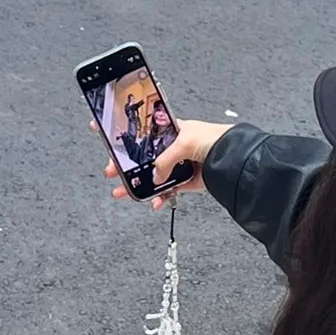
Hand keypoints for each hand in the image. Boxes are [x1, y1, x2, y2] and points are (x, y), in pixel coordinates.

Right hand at [91, 118, 234, 210]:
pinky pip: (167, 192)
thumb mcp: (183, 142)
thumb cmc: (213, 140)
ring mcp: (178, 165)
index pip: (140, 130)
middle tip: (110, 172)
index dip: (122, 131)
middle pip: (141, 158)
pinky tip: (153, 204)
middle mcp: (172, 147)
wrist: (234, 158)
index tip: (101, 130)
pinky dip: (160, 199)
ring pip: (151, 177)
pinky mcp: (185, 182)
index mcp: (169, 130)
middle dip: (124, 166)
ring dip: (136, 186)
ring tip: (121, 193)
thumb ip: (165, 159)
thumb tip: (154, 176)